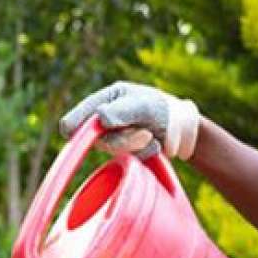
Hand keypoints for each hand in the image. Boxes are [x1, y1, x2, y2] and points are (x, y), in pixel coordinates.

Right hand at [59, 81, 200, 159]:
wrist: (182, 129)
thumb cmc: (163, 109)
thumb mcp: (144, 106)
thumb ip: (123, 111)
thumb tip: (100, 118)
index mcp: (107, 99)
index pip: (79, 115)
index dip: (75, 125)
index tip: (74, 134)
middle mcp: (106, 118)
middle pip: (96, 138)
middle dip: (123, 138)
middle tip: (145, 132)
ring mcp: (114, 135)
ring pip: (113, 149)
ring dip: (136, 145)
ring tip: (152, 135)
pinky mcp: (124, 150)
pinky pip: (126, 158)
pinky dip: (143, 153)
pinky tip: (153, 144)